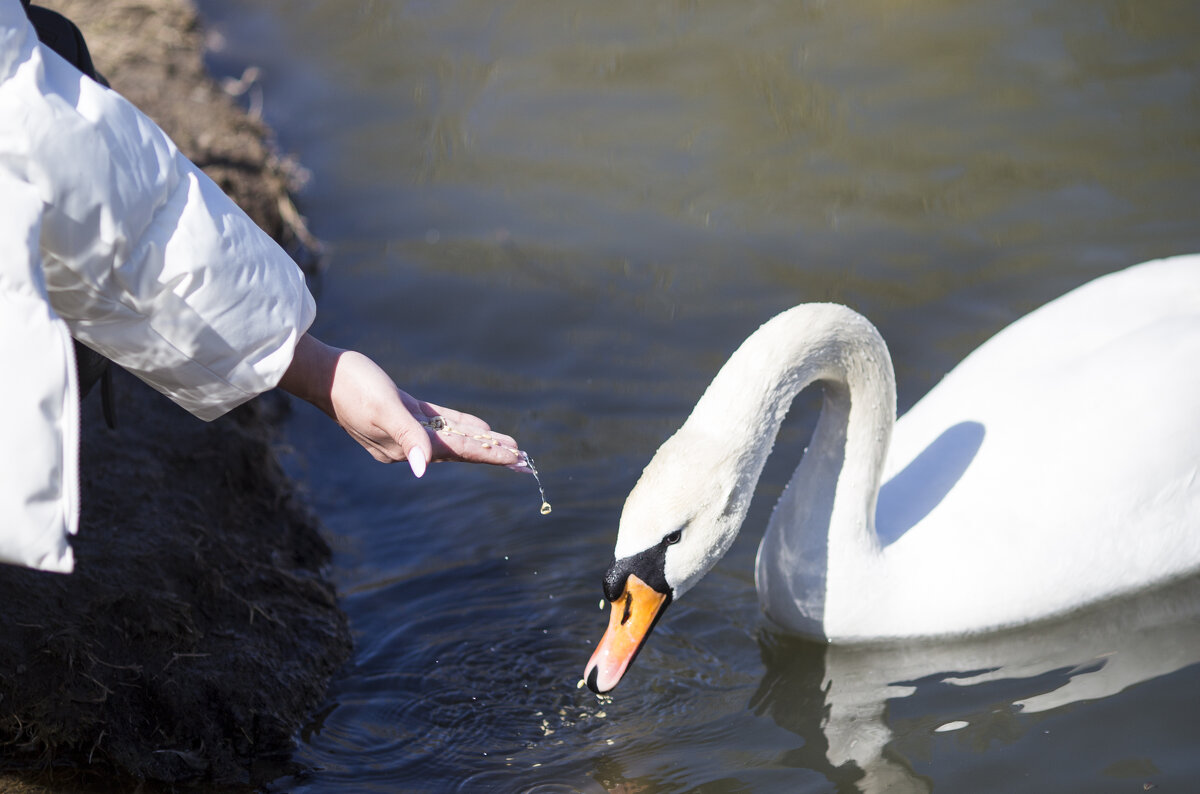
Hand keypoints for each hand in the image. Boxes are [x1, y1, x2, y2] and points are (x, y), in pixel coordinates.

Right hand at [278, 333, 521, 475]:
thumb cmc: (351, 387)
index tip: (517, 459)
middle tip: (527, 462)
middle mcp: (407, 444)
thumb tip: (420, 469)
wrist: (322, 373)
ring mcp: (404, 429)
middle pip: (460, 450)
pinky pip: (439, 423)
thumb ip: (406, 436)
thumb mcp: (383, 408)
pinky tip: (480, 427)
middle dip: (493, 454)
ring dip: (481, 442)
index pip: (457, 452)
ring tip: (510, 447)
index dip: (489, 455)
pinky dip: (460, 425)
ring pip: (453, 437)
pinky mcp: (401, 412)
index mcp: (406, 445)